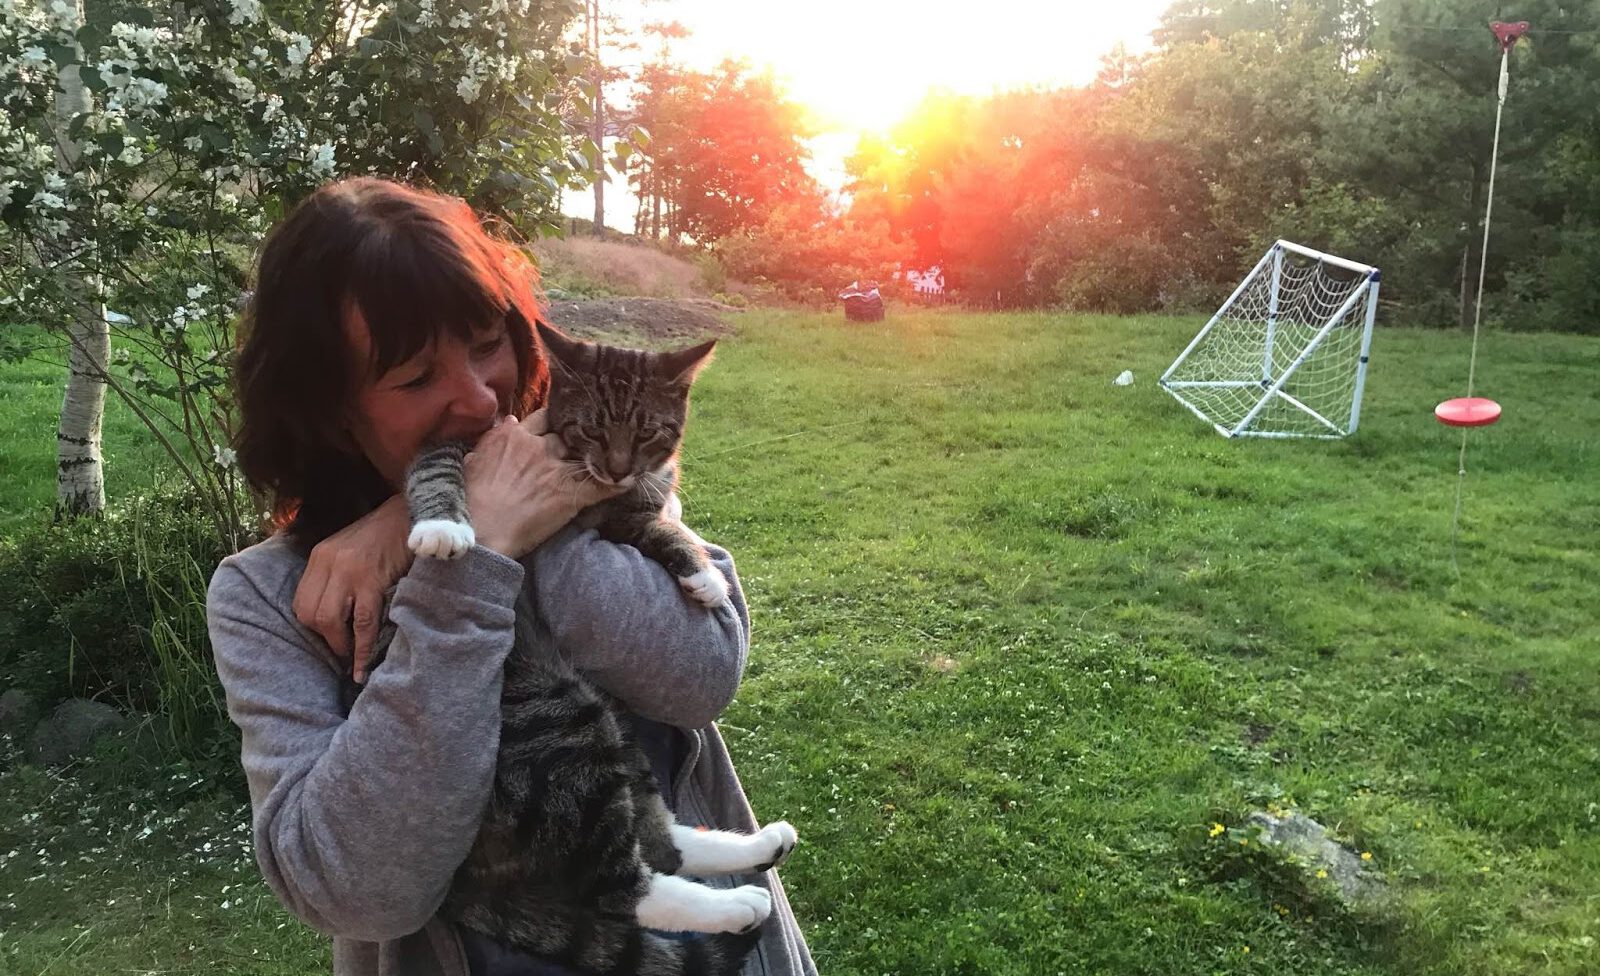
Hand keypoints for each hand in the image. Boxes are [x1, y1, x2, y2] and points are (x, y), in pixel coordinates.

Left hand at [292, 492, 412, 681]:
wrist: (412, 515)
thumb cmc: (384, 537)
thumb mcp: (349, 550)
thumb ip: (336, 575)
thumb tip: (335, 614)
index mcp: (320, 557)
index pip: (301, 602)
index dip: (313, 627)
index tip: (331, 637)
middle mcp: (328, 563)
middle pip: (309, 614)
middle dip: (325, 639)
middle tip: (343, 650)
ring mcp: (349, 571)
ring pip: (329, 620)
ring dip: (341, 646)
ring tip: (353, 658)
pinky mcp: (373, 580)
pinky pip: (363, 623)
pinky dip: (362, 649)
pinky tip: (363, 666)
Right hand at [466, 409, 623, 558]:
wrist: (480, 531)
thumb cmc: (470, 500)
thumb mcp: (473, 461)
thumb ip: (493, 440)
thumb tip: (509, 422)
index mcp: (513, 437)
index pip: (543, 418)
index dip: (555, 423)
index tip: (563, 427)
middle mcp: (537, 447)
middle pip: (567, 435)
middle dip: (575, 442)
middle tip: (585, 447)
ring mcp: (555, 469)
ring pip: (585, 456)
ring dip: (597, 459)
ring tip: (614, 459)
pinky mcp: (569, 494)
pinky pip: (600, 486)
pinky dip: (615, 485)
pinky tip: (629, 481)